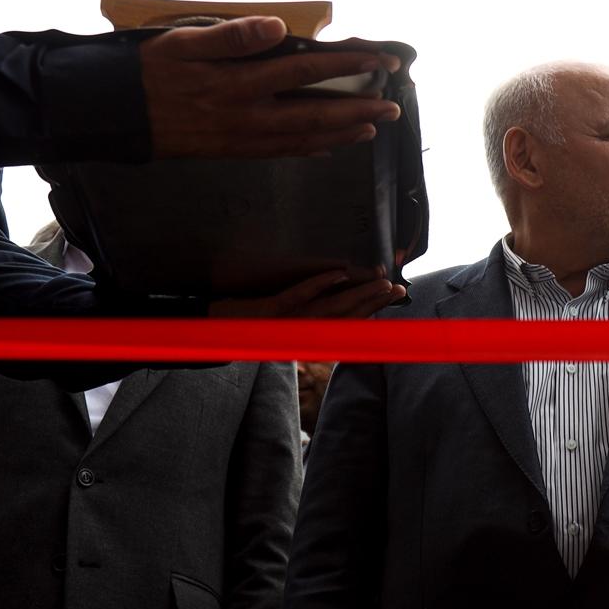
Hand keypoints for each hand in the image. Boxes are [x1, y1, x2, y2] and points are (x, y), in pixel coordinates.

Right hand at [138, 16, 402, 158]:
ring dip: (341, 134)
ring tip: (374, 127)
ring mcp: (240, 138)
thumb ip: (232, 35)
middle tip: (395, 106)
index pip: (305, 70)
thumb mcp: (184, 42)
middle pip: (314, 113)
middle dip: (358, 109)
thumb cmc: (147, 69)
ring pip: (302, 139)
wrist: (112, 112)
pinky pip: (278, 153)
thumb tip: (277, 27)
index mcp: (238, 83)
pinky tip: (328, 148)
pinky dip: (308, 150)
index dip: (347, 64)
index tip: (382, 60)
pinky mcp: (230, 151)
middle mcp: (245, 116)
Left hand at [211, 267, 404, 318]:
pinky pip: (299, 295)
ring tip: (381, 283)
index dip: (371, 311)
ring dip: (358, 295)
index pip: (346, 324)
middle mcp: (301, 331)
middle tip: (398, 290)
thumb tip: (328, 300)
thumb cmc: (242, 329)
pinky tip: (339, 273)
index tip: (392, 299)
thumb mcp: (274, 328)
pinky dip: (320, 284)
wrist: (210, 333)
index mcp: (305, 335)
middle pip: (345, 316)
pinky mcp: (270, 309)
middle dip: (374, 303)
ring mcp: (287, 321)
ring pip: (330, 308)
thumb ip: (301, 319)